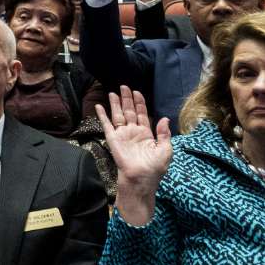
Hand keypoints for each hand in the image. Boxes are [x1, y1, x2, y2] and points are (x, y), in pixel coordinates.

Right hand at [97, 86, 171, 224]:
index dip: (139, 103)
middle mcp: (133, 132)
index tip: (137, 92)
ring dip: (115, 103)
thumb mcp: (166, 150)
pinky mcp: (113, 139)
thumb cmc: (155, 167)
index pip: (142, 114)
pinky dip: (102, 115)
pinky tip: (99, 106)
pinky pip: (106, 124)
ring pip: (118, 115)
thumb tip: (164, 118)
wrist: (141, 178)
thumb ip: (164, 134)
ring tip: (112, 92)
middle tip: (124, 86)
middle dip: (127, 99)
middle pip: (129, 111)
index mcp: (146, 134)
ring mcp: (122, 135)